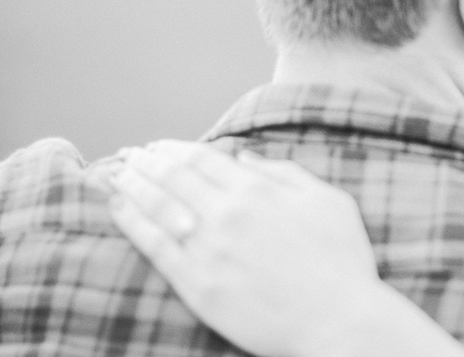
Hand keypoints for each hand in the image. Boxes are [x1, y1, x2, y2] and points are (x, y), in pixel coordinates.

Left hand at [108, 140, 380, 356]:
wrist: (338, 321)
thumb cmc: (342, 261)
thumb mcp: (329, 202)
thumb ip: (286, 174)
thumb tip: (245, 158)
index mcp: (259, 191)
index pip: (203, 158)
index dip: (175, 148)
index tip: (159, 145)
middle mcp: (228, 214)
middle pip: (174, 176)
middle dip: (147, 160)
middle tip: (130, 153)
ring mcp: (209, 250)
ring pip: (157, 205)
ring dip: (133, 183)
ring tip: (116, 173)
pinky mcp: (197, 285)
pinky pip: (154, 246)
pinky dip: (131, 222)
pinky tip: (118, 208)